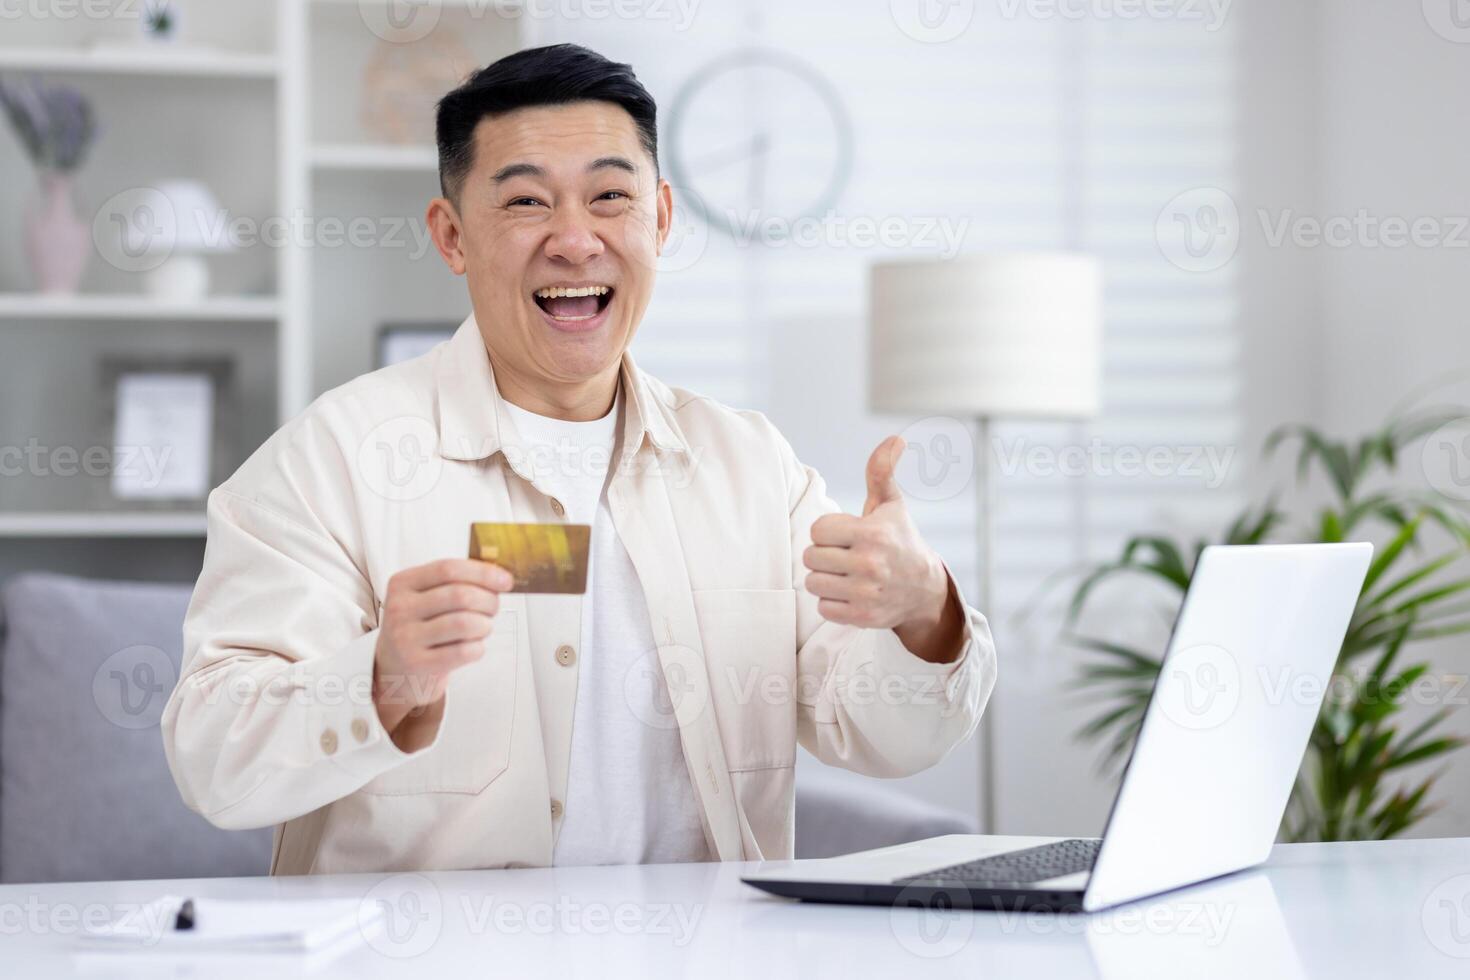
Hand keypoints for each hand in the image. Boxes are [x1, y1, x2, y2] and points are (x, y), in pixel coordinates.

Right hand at [372, 558, 512, 747]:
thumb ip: (457, 583)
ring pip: (464, 623)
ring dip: (485, 625)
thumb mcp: (427, 598)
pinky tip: (473, 647)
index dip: (483, 573)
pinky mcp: (417, 663)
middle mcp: (400, 608)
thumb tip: (500, 578)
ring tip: (482, 628)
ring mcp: (406, 637)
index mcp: (403, 583)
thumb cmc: (421, 627)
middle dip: (488, 601)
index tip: (505, 581)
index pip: (448, 569)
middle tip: (493, 609)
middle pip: (460, 595)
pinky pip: (463, 651)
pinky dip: (478, 648)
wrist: (396, 670)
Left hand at [803, 436, 965, 663]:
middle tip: (843, 556)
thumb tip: (895, 438)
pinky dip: (831, 602)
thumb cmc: (900, 540)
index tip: (845, 534)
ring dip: (824, 578)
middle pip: (810, 557)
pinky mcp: (862, 616)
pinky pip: (823, 607)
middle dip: (823, 555)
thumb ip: (882, 471)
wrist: (924, 589)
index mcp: (871, 534)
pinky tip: (849, 593)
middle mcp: (868, 564)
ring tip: (844, 574)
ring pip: (812, 582)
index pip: (817, 530)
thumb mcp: (891, 505)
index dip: (828, 531)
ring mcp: (865, 593)